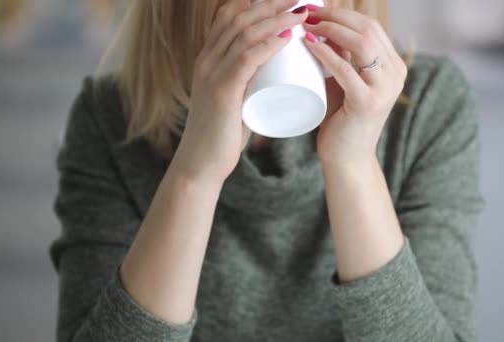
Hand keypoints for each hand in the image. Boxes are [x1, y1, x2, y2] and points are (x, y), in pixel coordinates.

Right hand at [172, 0, 308, 183]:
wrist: (201, 164)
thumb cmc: (221, 135)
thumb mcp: (232, 101)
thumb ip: (247, 88)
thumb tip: (274, 81)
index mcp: (208, 60)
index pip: (228, 17)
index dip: (255, 2)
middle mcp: (206, 60)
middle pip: (239, 18)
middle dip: (271, 3)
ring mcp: (211, 74)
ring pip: (244, 34)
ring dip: (276, 18)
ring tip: (302, 12)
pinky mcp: (222, 92)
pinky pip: (246, 58)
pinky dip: (268, 44)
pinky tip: (287, 35)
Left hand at [302, 6, 406, 167]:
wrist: (347, 159)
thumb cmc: (342, 120)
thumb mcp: (345, 81)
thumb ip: (342, 57)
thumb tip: (323, 26)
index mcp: (393, 66)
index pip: (371, 26)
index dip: (342, 13)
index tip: (315, 9)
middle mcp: (395, 74)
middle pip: (367, 29)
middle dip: (334, 16)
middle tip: (306, 13)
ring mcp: (384, 88)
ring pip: (361, 44)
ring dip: (331, 29)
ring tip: (306, 26)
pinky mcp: (368, 103)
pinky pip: (346, 69)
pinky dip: (327, 53)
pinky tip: (310, 44)